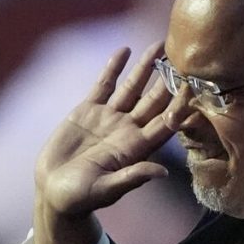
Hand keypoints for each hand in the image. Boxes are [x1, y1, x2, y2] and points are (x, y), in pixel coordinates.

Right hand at [33, 42, 189, 243]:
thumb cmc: (80, 198)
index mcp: (137, 149)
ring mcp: (109, 118)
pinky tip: (124, 51)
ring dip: (146, 67)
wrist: (52, 191)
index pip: (165, 123)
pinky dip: (113, 68)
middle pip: (154, 100)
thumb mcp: (107, 189)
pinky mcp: (87, 111)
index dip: (179, 106)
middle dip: (168, 80)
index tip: (191, 87)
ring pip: (132, 87)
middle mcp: (127, 130)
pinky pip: (104, 85)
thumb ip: (133, 177)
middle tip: (183, 57)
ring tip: (159, 45)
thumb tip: (163, 173)